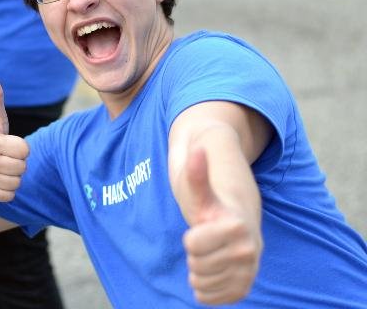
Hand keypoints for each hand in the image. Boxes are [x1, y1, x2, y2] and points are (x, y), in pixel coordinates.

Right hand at [0, 73, 28, 201]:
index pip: (25, 150)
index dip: (20, 147)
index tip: (9, 144)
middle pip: (23, 166)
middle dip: (18, 162)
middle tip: (5, 156)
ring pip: (18, 181)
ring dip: (13, 175)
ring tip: (2, 167)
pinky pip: (10, 194)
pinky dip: (8, 189)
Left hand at [183, 148, 261, 304]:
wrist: (235, 213)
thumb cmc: (212, 198)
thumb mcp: (200, 184)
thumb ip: (196, 170)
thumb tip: (197, 149)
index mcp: (237, 225)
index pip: (192, 245)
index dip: (191, 235)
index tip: (204, 223)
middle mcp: (249, 249)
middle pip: (196, 267)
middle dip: (195, 251)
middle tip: (207, 237)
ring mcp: (250, 269)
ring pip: (202, 285)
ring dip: (199, 269)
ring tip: (210, 250)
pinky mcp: (245, 286)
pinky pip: (212, 299)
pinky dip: (205, 287)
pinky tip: (212, 267)